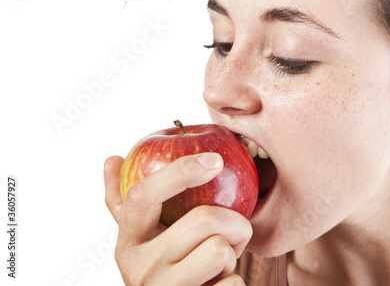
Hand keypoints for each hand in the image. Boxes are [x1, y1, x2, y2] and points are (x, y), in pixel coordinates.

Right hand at [104, 153, 251, 284]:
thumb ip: (124, 202)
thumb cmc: (165, 270)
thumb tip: (112, 159)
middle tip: (235, 232)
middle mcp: (140, 266)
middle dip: (235, 222)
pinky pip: (233, 283)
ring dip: (233, 255)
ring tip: (221, 263)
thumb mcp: (141, 239)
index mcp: (128, 241)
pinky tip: (219, 284)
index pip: (143, 195)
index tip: (215, 160)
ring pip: (220, 250)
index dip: (180, 171)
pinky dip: (235, 282)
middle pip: (203, 219)